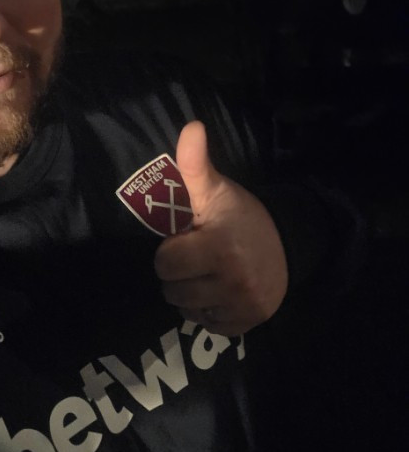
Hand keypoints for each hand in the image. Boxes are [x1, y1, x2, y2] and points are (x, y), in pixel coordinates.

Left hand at [154, 121, 287, 335]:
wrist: (286, 242)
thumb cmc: (239, 215)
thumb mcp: (215, 189)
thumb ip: (195, 163)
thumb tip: (191, 127)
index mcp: (218, 248)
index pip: (165, 263)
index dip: (170, 250)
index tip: (186, 238)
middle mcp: (232, 282)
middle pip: (172, 290)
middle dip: (177, 273)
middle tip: (195, 256)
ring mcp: (242, 307)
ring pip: (186, 309)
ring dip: (189, 292)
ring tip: (205, 272)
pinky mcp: (247, 324)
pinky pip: (206, 324)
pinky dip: (207, 310)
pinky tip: (217, 290)